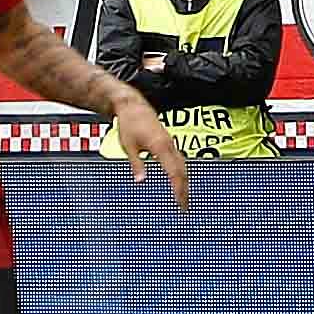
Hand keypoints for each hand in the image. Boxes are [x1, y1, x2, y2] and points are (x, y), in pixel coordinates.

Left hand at [109, 89, 193, 209]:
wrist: (132, 105)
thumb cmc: (129, 124)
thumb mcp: (128, 146)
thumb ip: (136, 165)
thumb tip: (140, 181)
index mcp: (160, 146)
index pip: (174, 172)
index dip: (178, 188)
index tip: (179, 203)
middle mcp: (169, 144)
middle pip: (182, 171)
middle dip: (184, 190)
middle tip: (184, 208)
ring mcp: (171, 142)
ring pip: (183, 165)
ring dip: (184, 182)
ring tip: (183, 198)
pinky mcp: (168, 141)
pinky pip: (179, 160)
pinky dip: (181, 173)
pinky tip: (179, 181)